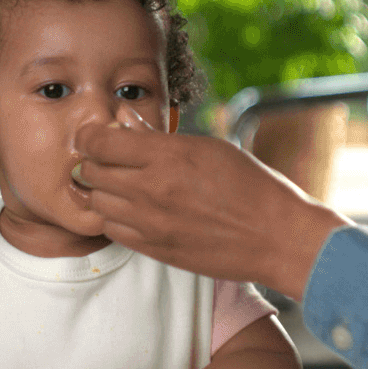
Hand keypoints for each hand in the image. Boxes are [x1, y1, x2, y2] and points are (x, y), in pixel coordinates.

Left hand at [70, 122, 351, 300]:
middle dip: (93, 162)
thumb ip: (157, 135)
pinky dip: (114, 219)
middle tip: (108, 159)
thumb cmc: (250, 185)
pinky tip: (132, 211)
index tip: (96, 136)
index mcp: (167, 155)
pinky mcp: (155, 249)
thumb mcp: (208, 147)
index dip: (91, 136)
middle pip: (90, 172)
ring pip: (96, 203)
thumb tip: (122, 118)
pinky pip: (112, 231)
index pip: (99, 141)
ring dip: (102, 192)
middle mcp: (152, 189)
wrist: (277, 237)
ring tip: (121, 186)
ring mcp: (151, 223)